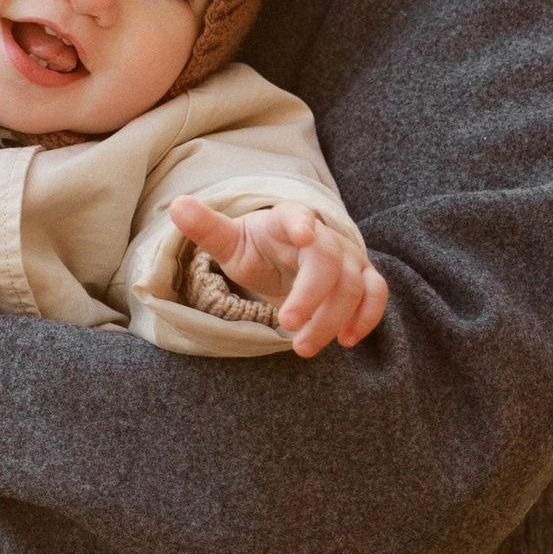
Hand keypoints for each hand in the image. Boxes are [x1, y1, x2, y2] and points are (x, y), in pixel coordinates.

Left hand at [171, 196, 389, 357]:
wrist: (286, 257)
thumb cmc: (257, 249)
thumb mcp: (230, 242)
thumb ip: (207, 228)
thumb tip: (177, 205)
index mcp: (288, 221)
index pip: (298, 216)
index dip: (302, 223)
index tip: (304, 234)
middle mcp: (324, 236)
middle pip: (327, 261)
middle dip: (310, 295)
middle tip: (285, 325)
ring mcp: (347, 257)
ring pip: (352, 285)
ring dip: (331, 319)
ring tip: (302, 348)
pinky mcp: (363, 278)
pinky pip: (376, 295)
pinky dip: (367, 317)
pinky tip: (346, 341)